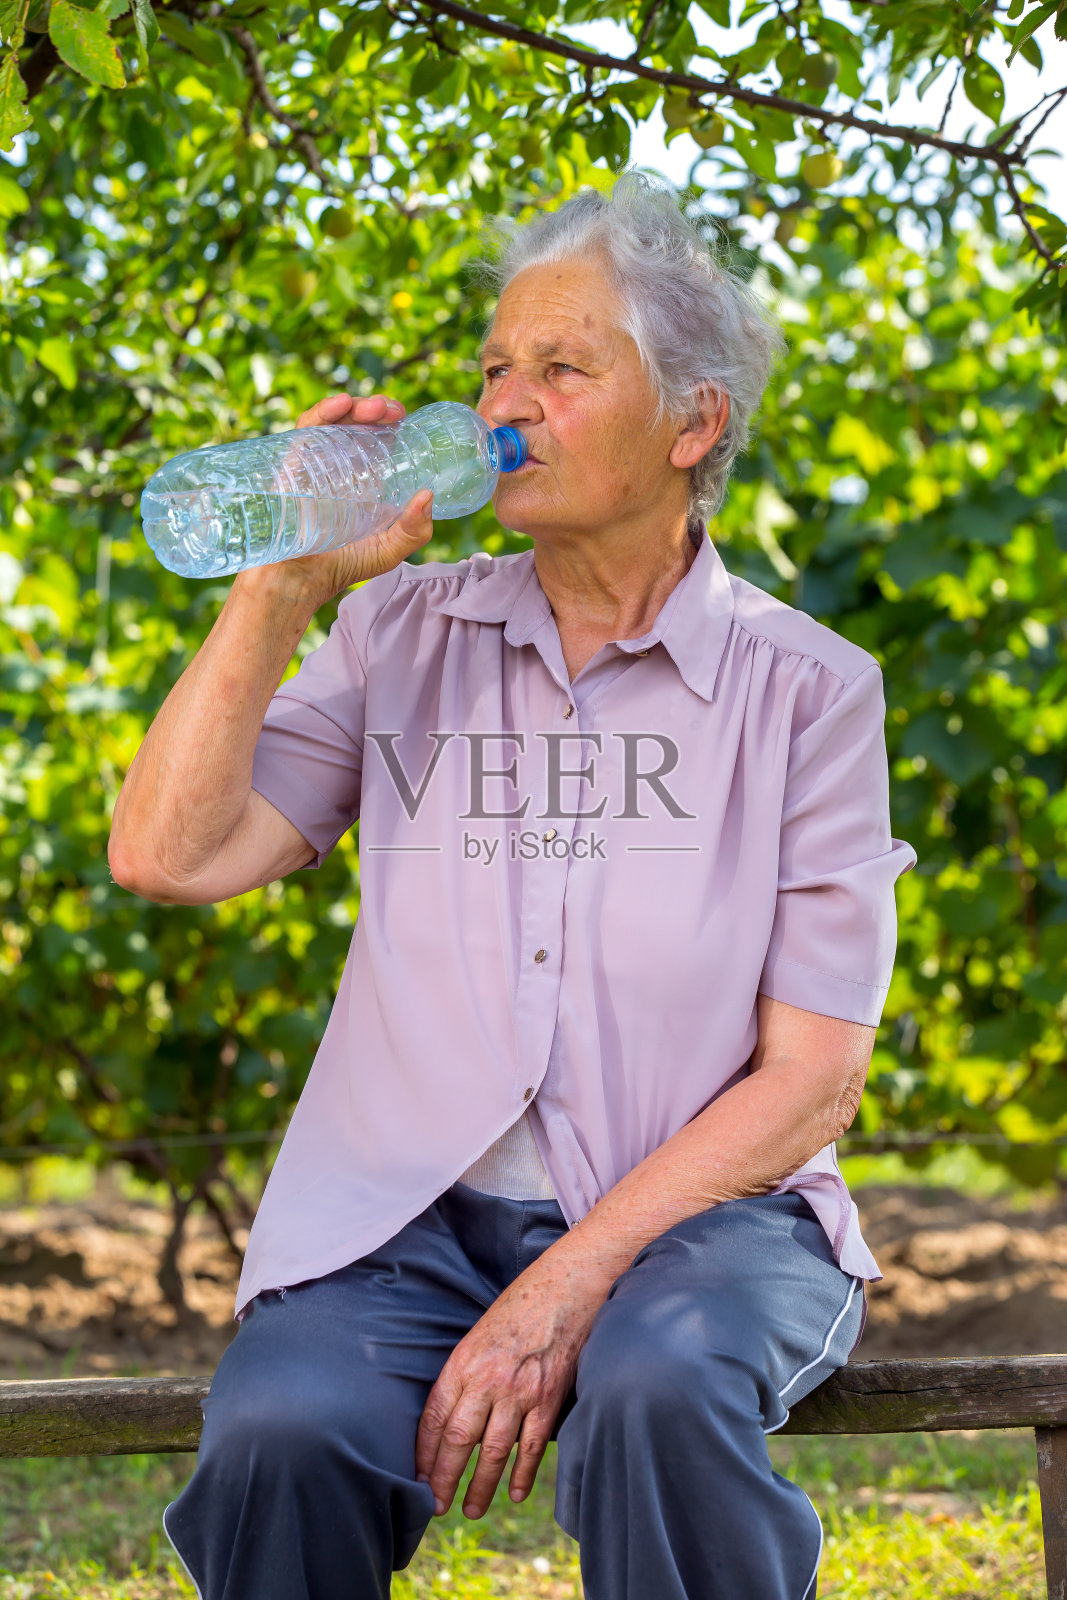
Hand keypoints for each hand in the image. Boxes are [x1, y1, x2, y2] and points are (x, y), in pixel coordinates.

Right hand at [236, 392, 433, 609]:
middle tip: (395, 411)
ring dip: (355, 406)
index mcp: (364, 480)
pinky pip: (305, 429)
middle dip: (377, 409)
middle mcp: (339, 466)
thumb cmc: (342, 566)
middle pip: (357, 423)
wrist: (298, 580)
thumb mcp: (389, 550)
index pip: (378, 439)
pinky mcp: (293, 462)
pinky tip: (340, 405)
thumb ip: (414, 530)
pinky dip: (322, 412)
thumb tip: (428, 495)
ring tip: (376, 408)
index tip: (406, 419)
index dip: (392, 423)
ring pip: (334, 420)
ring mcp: (315, 462)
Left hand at [413, 1248, 608, 1520]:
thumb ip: (466, 1373)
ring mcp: (519, 1391)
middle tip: (435, 1507)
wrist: (565, 1285)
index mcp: (463, 1361)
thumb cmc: (520, 1305)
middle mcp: (487, 1379)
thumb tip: (452, 1414)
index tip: (417, 1478)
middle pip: (458, 1441)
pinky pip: (531, 1446)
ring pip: (493, 1452)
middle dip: (443, 1479)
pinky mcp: (548, 1398)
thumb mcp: (479, 1333)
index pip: (434, 1418)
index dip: (424, 1453)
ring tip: (471, 1509)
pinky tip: (516, 1493)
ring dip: (480, 1486)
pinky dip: (523, 1474)